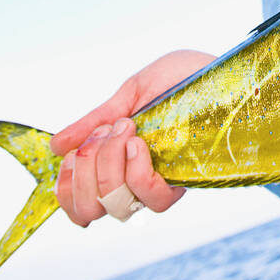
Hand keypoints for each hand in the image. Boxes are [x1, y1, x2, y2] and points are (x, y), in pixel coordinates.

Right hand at [50, 49, 215, 225]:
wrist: (225, 72)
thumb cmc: (183, 80)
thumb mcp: (131, 93)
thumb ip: (95, 121)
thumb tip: (55, 147)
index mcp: (117, 160)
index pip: (78, 200)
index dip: (65, 187)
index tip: (70, 154)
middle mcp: (136, 178)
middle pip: (91, 207)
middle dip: (84, 172)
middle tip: (104, 134)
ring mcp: (161, 182)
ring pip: (117, 204)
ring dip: (108, 166)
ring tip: (126, 131)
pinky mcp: (185, 181)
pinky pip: (151, 198)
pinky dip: (136, 172)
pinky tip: (139, 143)